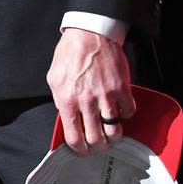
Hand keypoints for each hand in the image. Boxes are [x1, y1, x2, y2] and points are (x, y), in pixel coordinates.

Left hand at [46, 27, 135, 154]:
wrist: (89, 35)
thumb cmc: (70, 53)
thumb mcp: (54, 77)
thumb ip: (59, 99)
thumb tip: (65, 115)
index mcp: (67, 99)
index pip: (74, 136)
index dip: (79, 149)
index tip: (82, 149)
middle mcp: (87, 102)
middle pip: (96, 139)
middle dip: (97, 145)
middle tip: (98, 142)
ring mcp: (106, 97)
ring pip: (115, 132)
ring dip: (113, 134)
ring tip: (109, 130)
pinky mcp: (122, 90)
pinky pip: (129, 113)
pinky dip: (125, 114)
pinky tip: (118, 108)